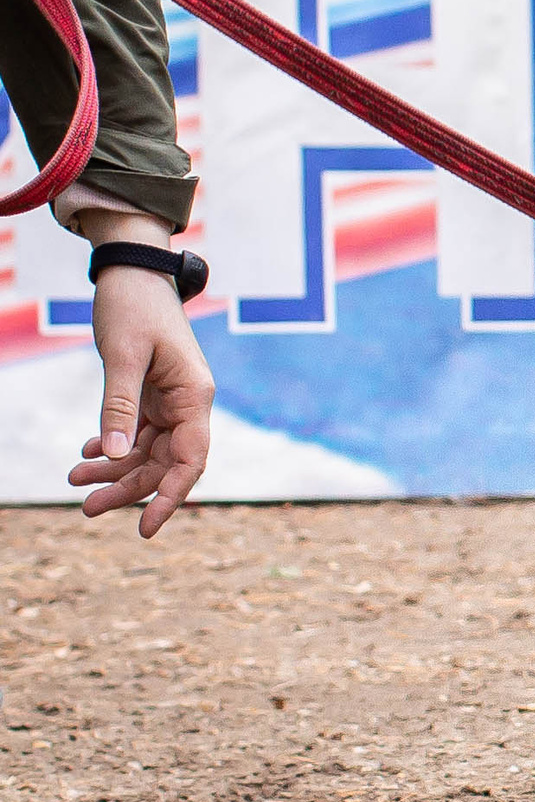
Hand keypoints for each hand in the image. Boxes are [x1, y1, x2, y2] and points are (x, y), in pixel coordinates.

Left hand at [66, 218, 214, 538]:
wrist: (132, 274)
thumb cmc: (132, 308)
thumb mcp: (123, 356)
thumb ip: (119, 405)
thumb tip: (116, 454)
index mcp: (194, 396)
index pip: (191, 460)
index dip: (171, 497)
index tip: (144, 527)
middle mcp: (188, 404)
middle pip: (164, 463)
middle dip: (127, 489)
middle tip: (84, 508)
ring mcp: (171, 400)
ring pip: (148, 452)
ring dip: (114, 471)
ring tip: (74, 484)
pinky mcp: (152, 394)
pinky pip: (136, 433)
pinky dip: (113, 446)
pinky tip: (86, 453)